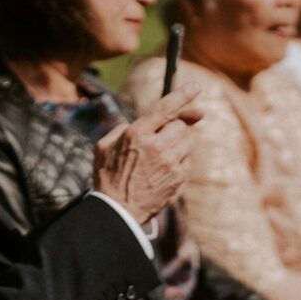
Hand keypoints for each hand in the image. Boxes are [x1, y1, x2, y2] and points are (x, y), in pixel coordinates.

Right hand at [93, 83, 202, 222]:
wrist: (118, 212)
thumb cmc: (107, 177)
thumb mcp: (103, 146)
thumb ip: (122, 128)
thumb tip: (142, 122)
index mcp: (137, 134)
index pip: (165, 107)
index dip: (182, 95)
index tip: (196, 87)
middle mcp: (157, 147)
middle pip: (180, 125)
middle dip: (173, 128)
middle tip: (161, 137)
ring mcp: (171, 164)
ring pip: (188, 142)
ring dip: (178, 144)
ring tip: (161, 156)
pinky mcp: (179, 179)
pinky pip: (187, 161)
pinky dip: (179, 162)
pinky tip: (163, 172)